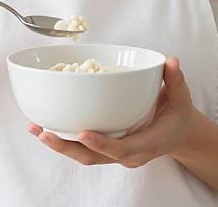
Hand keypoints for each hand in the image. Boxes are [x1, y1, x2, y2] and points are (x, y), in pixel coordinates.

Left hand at [27, 56, 200, 167]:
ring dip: (60, 144)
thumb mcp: (181, 98)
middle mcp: (128, 153)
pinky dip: (65, 139)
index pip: (122, 148)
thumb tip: (172, 61)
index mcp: (146, 143)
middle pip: (93, 157)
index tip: (84, 133)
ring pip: (84, 155)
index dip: (103, 144)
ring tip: (36, 129)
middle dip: (67, 147)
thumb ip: (175, 79)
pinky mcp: (107, 148)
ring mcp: (115, 153)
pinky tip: (45, 127)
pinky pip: (84, 148)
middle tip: (43, 133)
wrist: (180, 135)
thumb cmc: (179, 116)